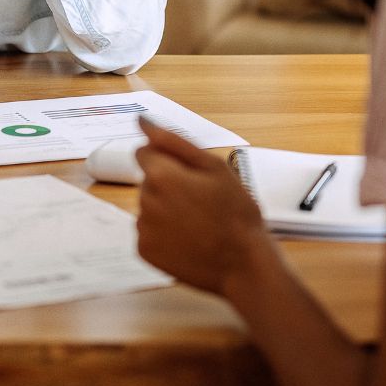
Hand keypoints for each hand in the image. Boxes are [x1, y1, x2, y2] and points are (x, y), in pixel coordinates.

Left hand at [134, 119, 267, 297]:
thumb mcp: (214, 168)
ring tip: (198, 223)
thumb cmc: (236, 214)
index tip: (190, 175)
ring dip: (166, 209)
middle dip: (168, 185)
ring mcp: (143, 229)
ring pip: (148, 206)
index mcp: (161, 176)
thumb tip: (142, 121)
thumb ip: (173, 141)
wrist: (243, 264)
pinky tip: (188, 239)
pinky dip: (164, 233)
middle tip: (202, 202)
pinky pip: (149, 231)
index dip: (168, 160)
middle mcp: (145, 201)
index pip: (144, 153)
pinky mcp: (144, 251)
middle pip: (147, 181)